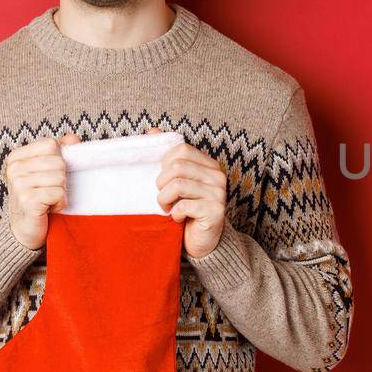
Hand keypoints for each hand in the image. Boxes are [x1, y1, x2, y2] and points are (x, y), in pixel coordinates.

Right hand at [4, 132, 82, 250]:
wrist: (25, 229)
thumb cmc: (39, 198)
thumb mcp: (47, 171)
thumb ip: (59, 152)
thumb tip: (73, 138)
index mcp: (17, 157)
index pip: (51, 144)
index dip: (59, 160)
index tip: (49, 175)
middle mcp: (14, 168)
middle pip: (59, 162)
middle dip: (62, 180)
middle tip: (49, 191)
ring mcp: (18, 184)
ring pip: (60, 177)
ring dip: (61, 192)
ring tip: (48, 200)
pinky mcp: (27, 200)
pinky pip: (58, 193)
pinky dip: (59, 203)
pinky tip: (48, 209)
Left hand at [145, 126, 227, 257]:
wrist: (200, 240)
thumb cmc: (186, 209)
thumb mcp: (175, 181)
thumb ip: (166, 156)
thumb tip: (153, 130)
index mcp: (209, 165)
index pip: (181, 150)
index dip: (164, 164)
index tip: (162, 180)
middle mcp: (217, 176)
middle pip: (177, 166)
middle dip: (161, 184)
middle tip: (162, 198)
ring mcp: (218, 193)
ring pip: (178, 185)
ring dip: (164, 200)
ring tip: (167, 208)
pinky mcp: (215, 211)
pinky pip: (184, 206)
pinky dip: (175, 214)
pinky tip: (178, 218)